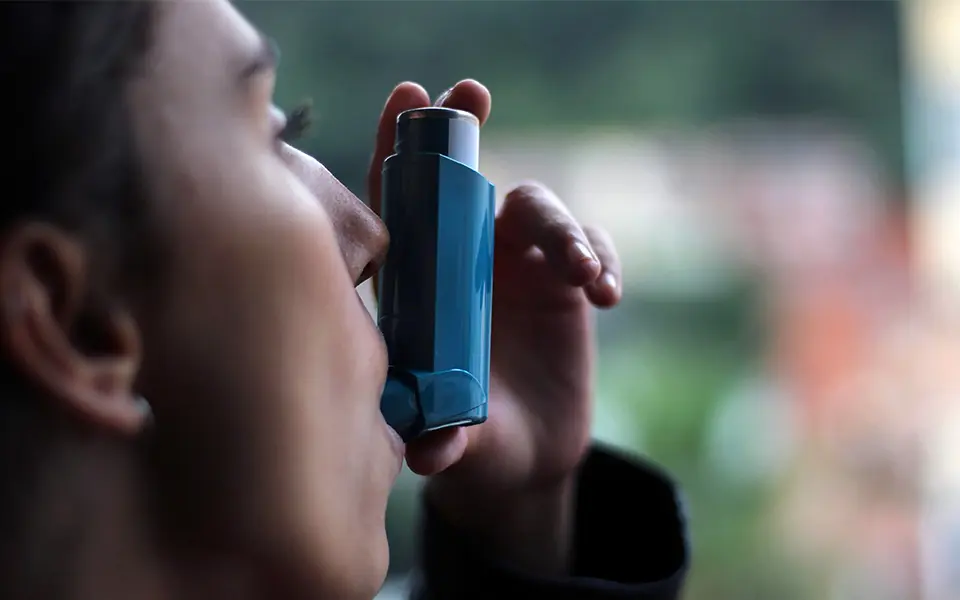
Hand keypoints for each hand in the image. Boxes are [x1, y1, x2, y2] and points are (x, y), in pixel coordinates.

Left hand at [367, 80, 621, 573]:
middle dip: (466, 131)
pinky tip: (607, 294)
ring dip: (560, 229)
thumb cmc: (473, 441)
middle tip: (474, 94)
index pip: (401, 207)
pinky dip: (601, 258)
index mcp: (423, 287)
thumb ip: (444, 439)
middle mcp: (467, 263)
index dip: (399, 150)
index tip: (408, 98)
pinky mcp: (567, 286)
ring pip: (538, 211)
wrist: (526, 459)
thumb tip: (432, 450)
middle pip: (465, 180)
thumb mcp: (458, 442)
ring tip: (580, 275)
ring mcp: (520, 268)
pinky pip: (590, 247)